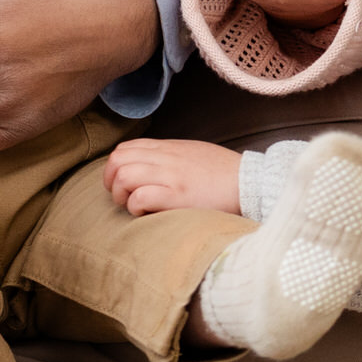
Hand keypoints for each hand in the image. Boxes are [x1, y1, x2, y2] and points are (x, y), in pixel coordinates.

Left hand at [105, 138, 244, 216]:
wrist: (250, 182)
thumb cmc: (222, 172)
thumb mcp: (191, 153)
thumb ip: (168, 156)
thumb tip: (147, 166)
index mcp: (167, 148)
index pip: (124, 149)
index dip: (114, 167)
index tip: (121, 183)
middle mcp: (165, 159)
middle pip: (117, 160)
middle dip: (111, 181)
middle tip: (122, 197)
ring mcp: (170, 176)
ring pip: (124, 176)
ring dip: (121, 195)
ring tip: (133, 206)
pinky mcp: (177, 196)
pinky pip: (140, 198)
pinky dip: (136, 208)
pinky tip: (147, 213)